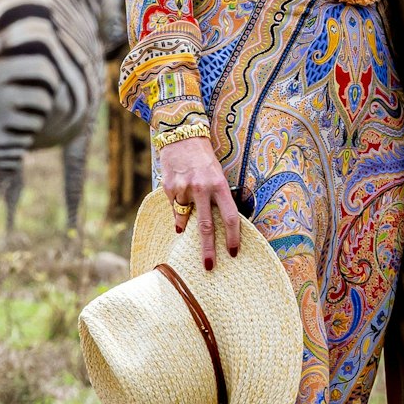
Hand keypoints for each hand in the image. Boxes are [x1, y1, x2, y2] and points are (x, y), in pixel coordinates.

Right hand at [157, 135, 240, 269]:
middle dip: (208, 250)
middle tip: (209, 266)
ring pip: (185, 218)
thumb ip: (217, 198)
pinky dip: (177, 209)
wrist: (182, 136)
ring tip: (185, 219)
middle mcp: (202, 188)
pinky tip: (178, 198)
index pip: (230, 217)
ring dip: (186, 224)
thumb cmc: (204, 159)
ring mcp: (184, 189)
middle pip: (207, 227)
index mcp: (220, 185)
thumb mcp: (217, 175)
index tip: (233, 253)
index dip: (233, 237)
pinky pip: (175, 207)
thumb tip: (217, 225)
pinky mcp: (169, 188)